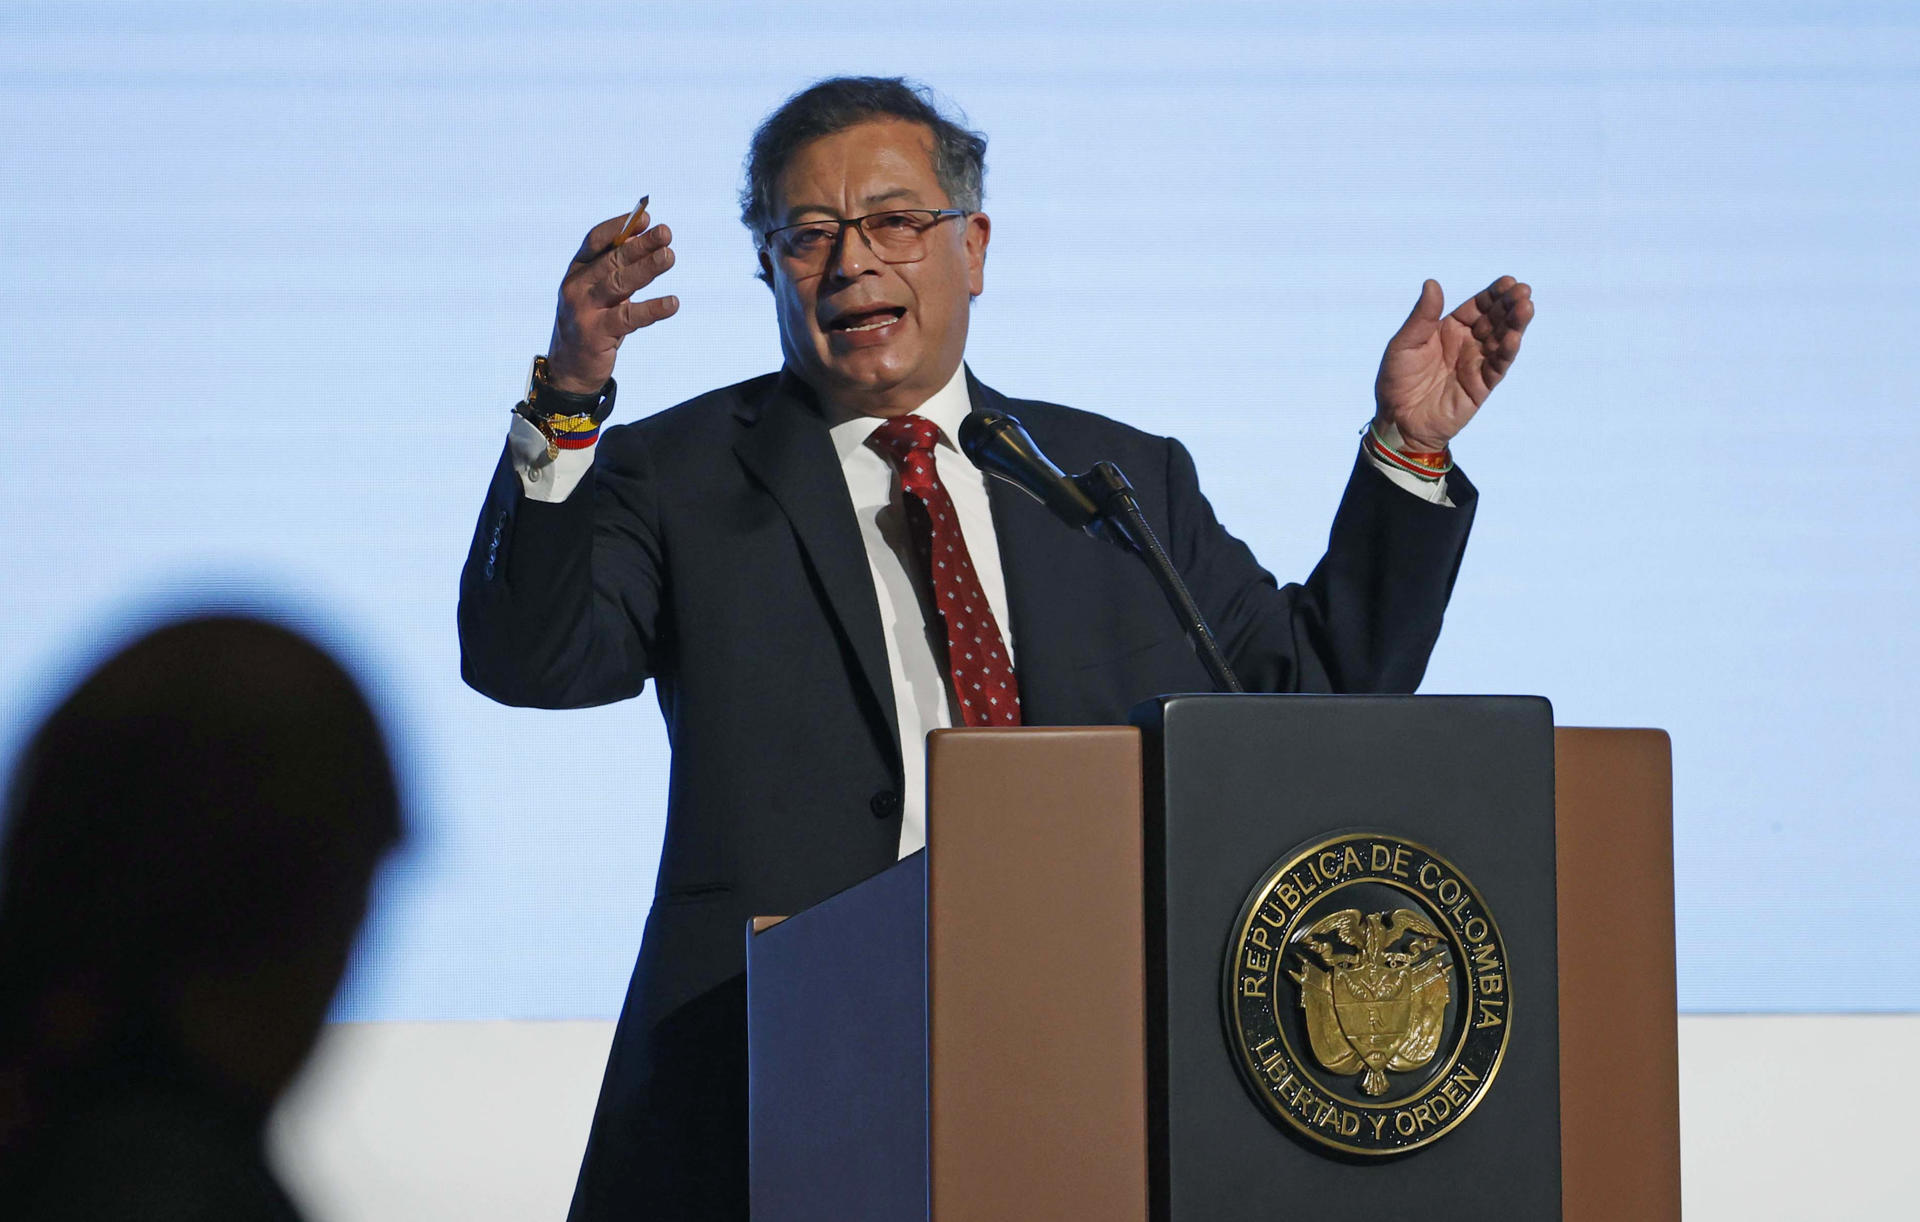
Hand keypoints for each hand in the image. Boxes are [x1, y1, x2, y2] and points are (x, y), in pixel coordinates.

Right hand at [545, 208, 680, 393]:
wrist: (570, 369)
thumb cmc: (592, 323)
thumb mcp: (600, 292)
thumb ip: (616, 268)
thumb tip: (644, 236)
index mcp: (576, 271)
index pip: (595, 241)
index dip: (620, 228)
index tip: (646, 218)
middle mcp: (576, 287)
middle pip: (612, 260)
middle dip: (641, 245)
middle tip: (666, 234)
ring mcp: (583, 310)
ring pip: (619, 284)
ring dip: (647, 268)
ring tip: (669, 257)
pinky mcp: (595, 334)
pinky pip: (629, 318)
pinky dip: (652, 309)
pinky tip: (672, 303)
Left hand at [1373, 276, 1533, 450]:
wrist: (1397, 420)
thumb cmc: (1397, 381)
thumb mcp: (1404, 344)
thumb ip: (1422, 317)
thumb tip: (1432, 283)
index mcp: (1450, 329)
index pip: (1477, 307)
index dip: (1493, 295)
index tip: (1508, 281)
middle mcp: (1467, 344)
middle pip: (1494, 320)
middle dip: (1510, 305)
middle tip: (1523, 291)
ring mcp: (1476, 364)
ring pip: (1501, 340)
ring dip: (1515, 324)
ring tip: (1526, 307)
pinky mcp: (1481, 386)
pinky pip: (1497, 367)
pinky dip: (1507, 352)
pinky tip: (1514, 338)